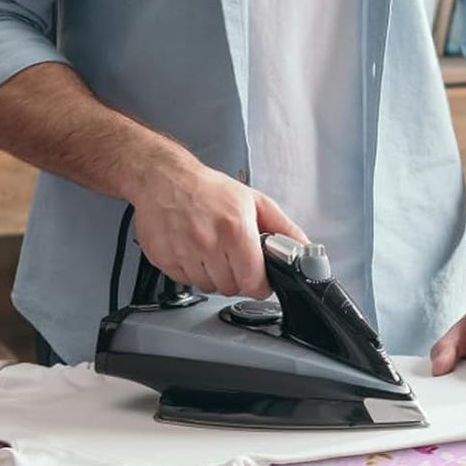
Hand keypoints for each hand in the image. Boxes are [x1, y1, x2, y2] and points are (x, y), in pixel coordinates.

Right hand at [130, 159, 306, 298]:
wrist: (162, 178)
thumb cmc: (207, 188)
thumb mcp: (254, 201)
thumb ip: (282, 228)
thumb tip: (303, 248)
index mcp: (236, 229)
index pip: (254, 282)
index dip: (260, 284)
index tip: (258, 277)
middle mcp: (209, 242)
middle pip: (231, 287)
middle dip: (236, 276)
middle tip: (231, 255)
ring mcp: (184, 253)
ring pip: (208, 287)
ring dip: (213, 274)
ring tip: (210, 249)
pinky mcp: (165, 259)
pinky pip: (186, 281)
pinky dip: (191, 271)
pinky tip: (192, 249)